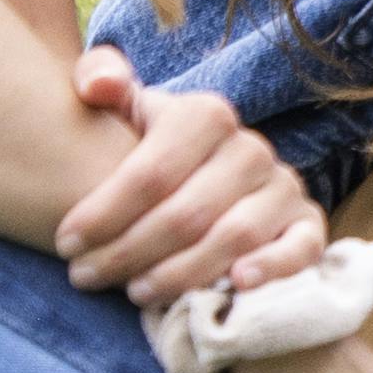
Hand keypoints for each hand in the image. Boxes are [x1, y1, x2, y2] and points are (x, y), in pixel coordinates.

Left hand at [50, 55, 323, 314]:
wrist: (204, 177)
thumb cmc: (149, 151)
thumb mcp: (124, 110)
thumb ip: (100, 79)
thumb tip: (101, 86)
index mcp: (207, 115)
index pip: (151, 172)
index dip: (103, 212)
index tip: (64, 242)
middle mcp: (252, 148)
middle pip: (186, 212)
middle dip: (128, 252)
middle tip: (85, 276)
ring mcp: (284, 187)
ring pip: (235, 236)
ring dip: (180, 272)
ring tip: (134, 292)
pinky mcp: (308, 224)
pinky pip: (301, 248)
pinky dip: (273, 267)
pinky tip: (234, 284)